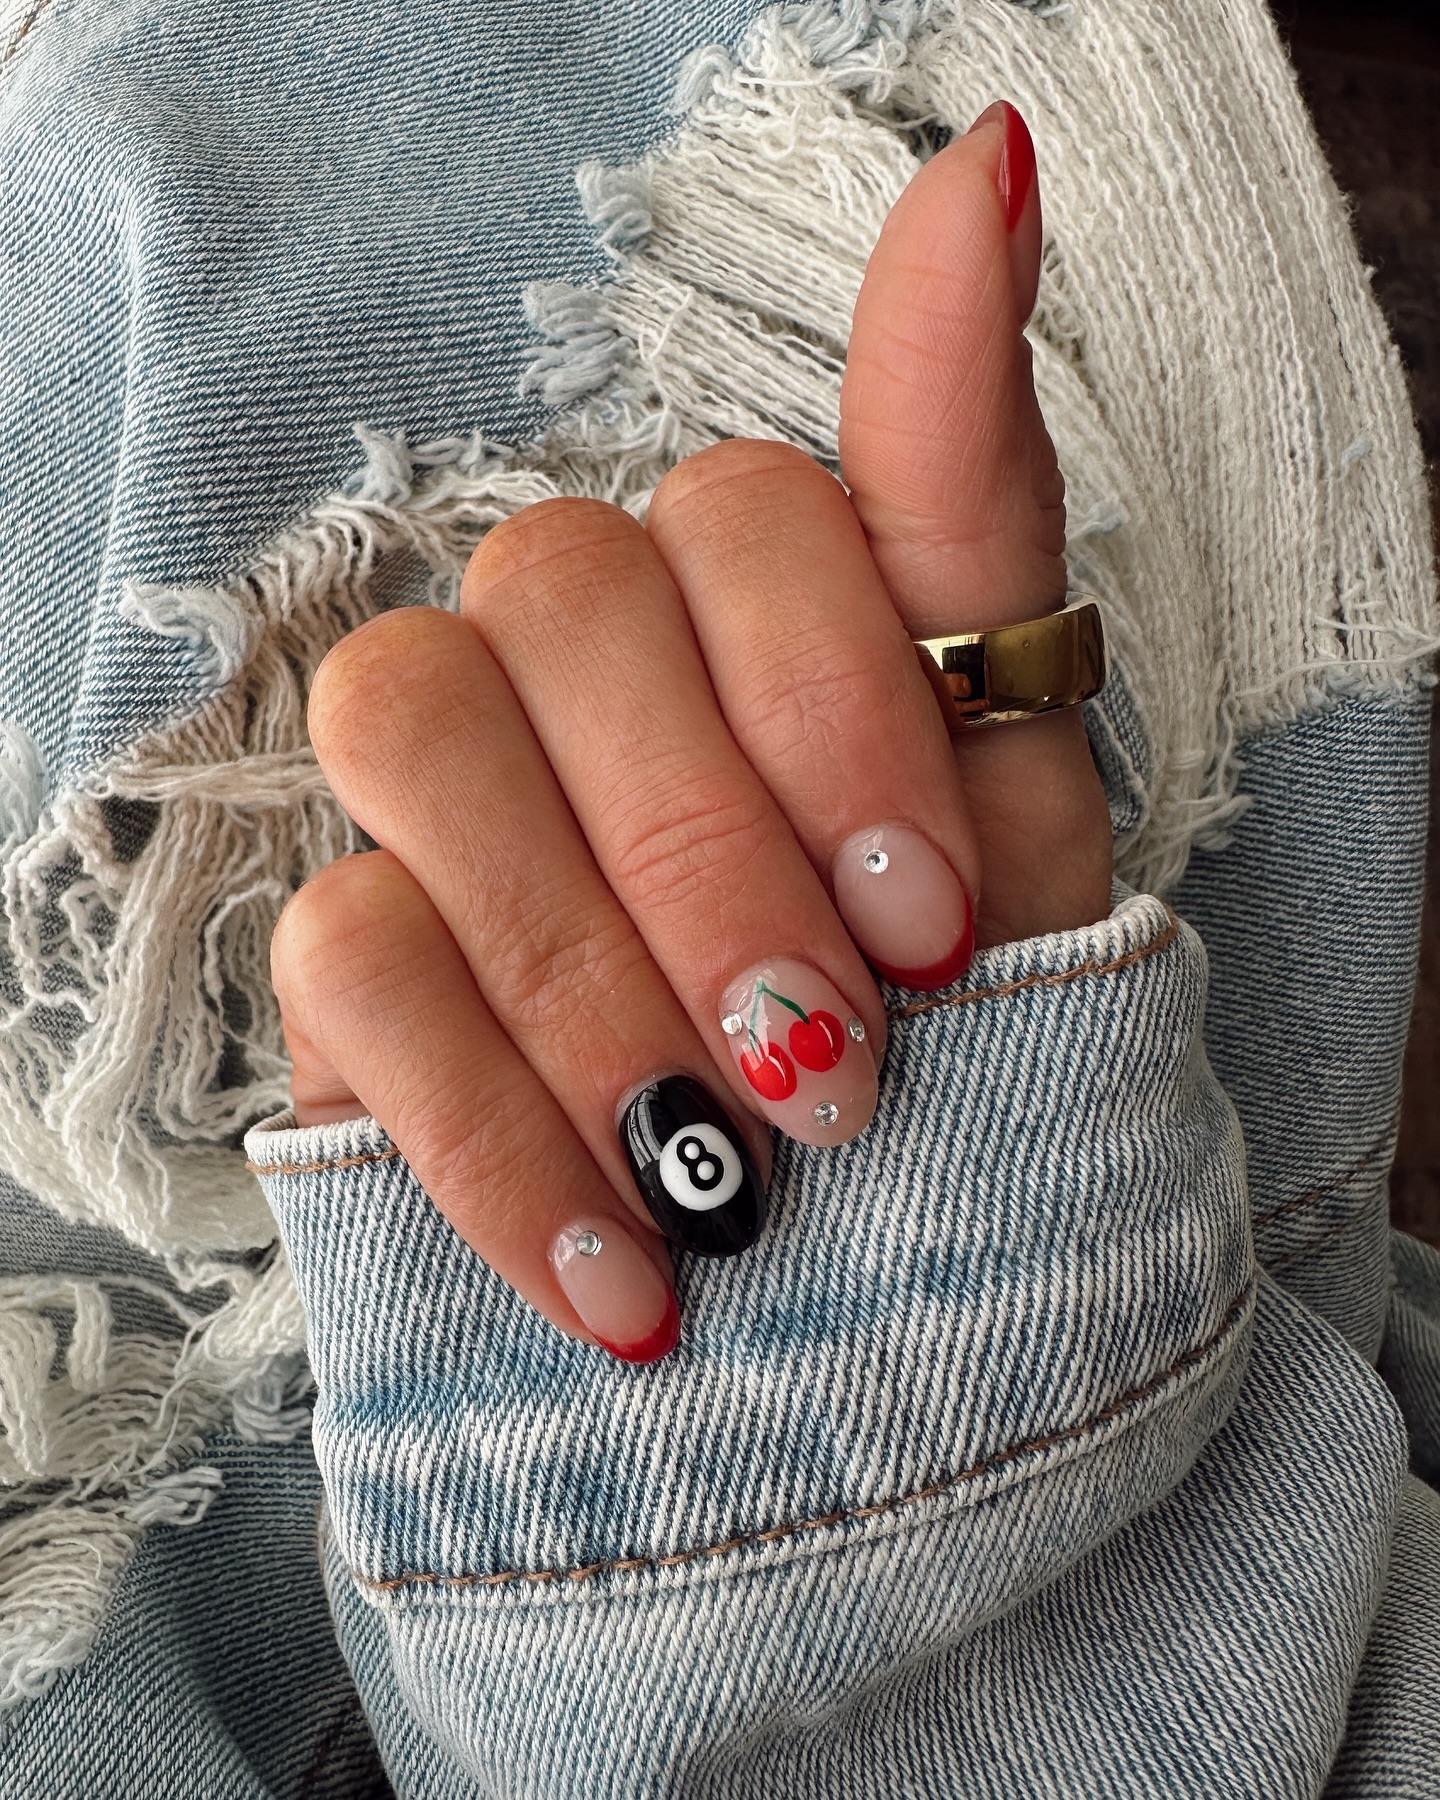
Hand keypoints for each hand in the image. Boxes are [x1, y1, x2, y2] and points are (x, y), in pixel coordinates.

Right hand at [270, 104, 1111, 1361]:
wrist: (893, 1239)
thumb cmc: (950, 991)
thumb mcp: (1011, 760)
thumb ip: (968, 480)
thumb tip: (996, 159)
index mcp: (739, 585)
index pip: (739, 517)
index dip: (836, 712)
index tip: (935, 926)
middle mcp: (571, 649)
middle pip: (562, 606)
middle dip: (714, 863)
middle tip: (835, 1071)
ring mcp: (441, 787)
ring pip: (412, 733)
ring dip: (590, 976)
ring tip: (731, 1173)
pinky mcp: (352, 951)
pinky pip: (348, 962)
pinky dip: (493, 1128)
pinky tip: (622, 1271)